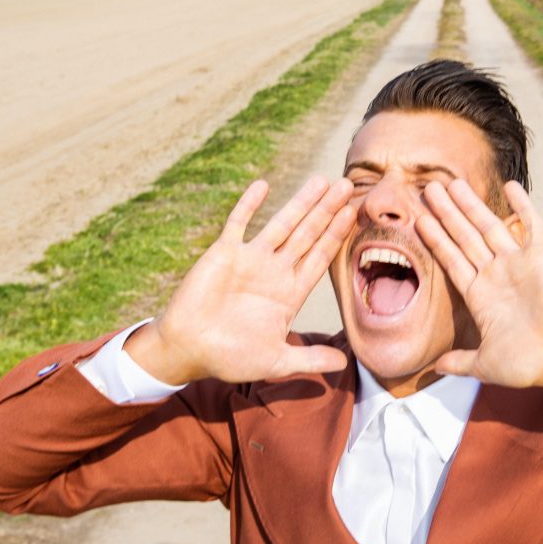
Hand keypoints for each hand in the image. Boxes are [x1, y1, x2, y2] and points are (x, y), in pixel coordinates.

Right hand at [125, 175, 356, 384]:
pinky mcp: (224, 253)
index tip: (354, 214)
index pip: (319, 257)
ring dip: (300, 202)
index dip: (336, 235)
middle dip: (327, 211)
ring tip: (321, 180)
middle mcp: (274, 271)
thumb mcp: (276, 362)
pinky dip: (249, 205)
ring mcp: (250, 259)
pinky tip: (263, 185)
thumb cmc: (230, 358)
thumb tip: (343, 363)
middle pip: (308, 234)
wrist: (188, 350)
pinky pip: (238, 223)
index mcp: (289, 293)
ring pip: (281, 224)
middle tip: (348, 185)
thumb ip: (309, 359)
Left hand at [414, 178, 542, 403]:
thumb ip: (460, 361)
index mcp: (480, 295)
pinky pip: (531, 225)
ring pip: (489, 226)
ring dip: (471, 205)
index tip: (418, 220)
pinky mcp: (541, 257)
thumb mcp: (485, 364)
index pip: (451, 260)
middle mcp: (496, 275)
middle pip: (464, 237)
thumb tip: (434, 368)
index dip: (435, 240)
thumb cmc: (530, 363)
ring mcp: (517, 264)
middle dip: (446, 213)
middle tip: (428, 188)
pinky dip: (522, 205)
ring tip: (452, 182)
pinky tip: (510, 185)